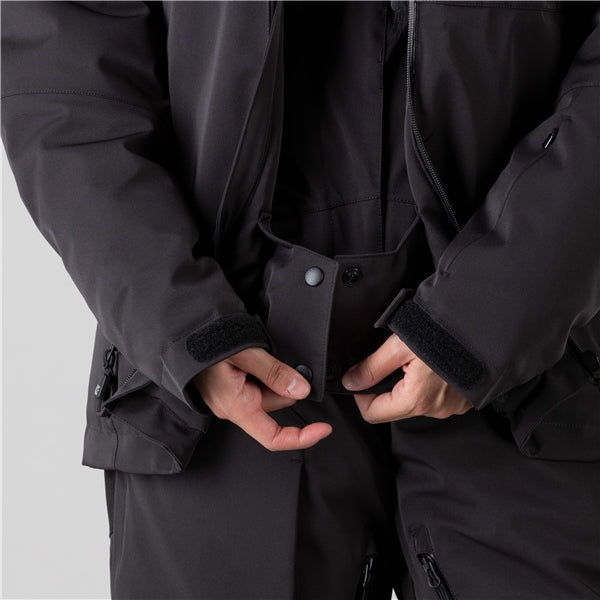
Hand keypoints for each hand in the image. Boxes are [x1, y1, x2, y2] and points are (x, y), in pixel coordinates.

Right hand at [192, 348, 331, 450]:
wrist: (181, 332)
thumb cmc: (203, 343)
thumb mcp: (245, 353)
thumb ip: (274, 373)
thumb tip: (301, 389)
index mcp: (236, 407)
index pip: (273, 437)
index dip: (302, 437)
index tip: (324, 428)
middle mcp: (233, 407)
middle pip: (275, 405)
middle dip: (282, 382)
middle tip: (271, 356)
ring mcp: (230, 398)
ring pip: (267, 391)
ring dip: (271, 372)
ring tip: (255, 353)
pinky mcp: (230, 388)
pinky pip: (256, 384)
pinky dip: (262, 370)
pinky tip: (251, 357)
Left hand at [341, 334, 471, 422]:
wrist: (485, 329)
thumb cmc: (446, 334)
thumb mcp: (400, 346)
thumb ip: (372, 367)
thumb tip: (351, 382)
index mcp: (416, 399)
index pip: (372, 414)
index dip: (361, 395)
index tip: (364, 376)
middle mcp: (434, 409)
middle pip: (394, 407)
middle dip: (387, 386)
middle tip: (394, 360)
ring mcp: (451, 406)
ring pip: (415, 401)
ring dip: (409, 384)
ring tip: (417, 359)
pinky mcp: (463, 400)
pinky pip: (436, 397)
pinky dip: (430, 383)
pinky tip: (434, 365)